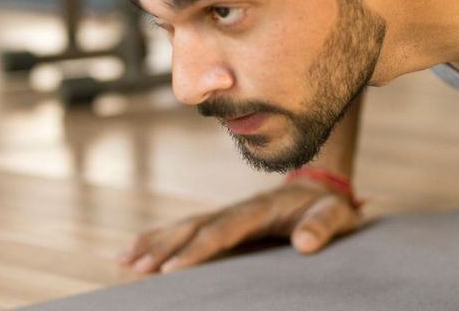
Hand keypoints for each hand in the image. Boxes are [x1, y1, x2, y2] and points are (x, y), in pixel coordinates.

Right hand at [117, 181, 360, 273]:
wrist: (322, 187)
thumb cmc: (328, 208)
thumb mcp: (335, 216)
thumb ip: (322, 228)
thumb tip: (304, 244)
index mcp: (260, 209)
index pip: (224, 230)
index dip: (199, 250)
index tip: (173, 270)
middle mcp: (237, 209)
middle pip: (194, 226)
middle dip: (164, 247)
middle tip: (135, 268)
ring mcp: (228, 214)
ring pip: (184, 227)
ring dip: (154, 243)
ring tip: (123, 261)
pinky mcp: (223, 222)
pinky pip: (187, 230)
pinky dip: (160, 239)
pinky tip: (134, 252)